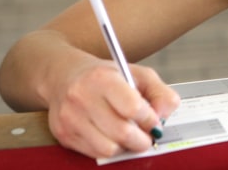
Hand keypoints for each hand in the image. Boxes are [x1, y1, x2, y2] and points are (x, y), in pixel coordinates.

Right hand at [45, 59, 179, 157]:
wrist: (64, 77)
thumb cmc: (104, 76)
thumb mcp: (137, 74)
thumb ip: (160, 92)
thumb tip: (164, 115)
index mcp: (102, 78)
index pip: (133, 108)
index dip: (150, 119)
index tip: (155, 121)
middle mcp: (82, 97)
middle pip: (122, 132)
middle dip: (142, 139)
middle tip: (147, 136)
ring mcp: (71, 118)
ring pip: (109, 148)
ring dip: (126, 146)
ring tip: (129, 135)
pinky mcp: (65, 135)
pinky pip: (96, 153)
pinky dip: (110, 148)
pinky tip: (112, 136)